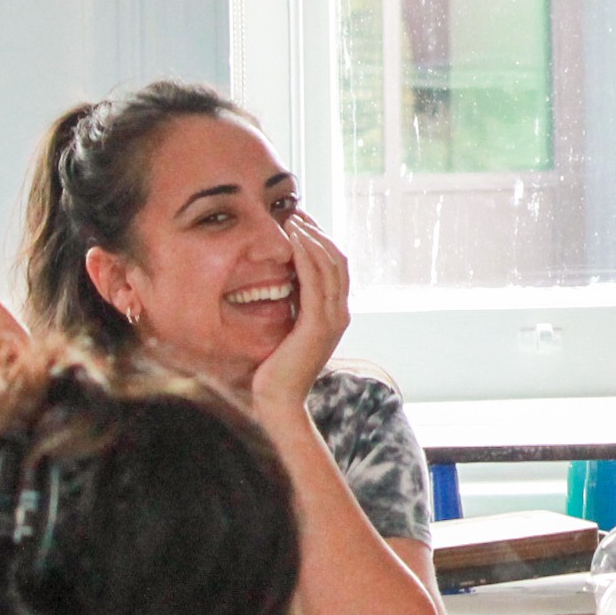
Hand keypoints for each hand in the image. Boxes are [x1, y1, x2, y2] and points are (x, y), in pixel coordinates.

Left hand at [251, 209, 353, 418]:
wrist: (278, 402)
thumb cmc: (276, 371)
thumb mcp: (288, 333)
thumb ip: (293, 310)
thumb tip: (284, 287)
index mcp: (335, 315)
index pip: (335, 267)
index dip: (321, 242)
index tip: (301, 223)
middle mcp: (340, 314)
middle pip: (337, 260)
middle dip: (318, 233)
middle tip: (297, 212)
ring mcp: (332, 319)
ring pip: (330, 265)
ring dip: (312, 238)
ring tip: (294, 219)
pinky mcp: (317, 324)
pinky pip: (315, 280)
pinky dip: (306, 255)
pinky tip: (293, 240)